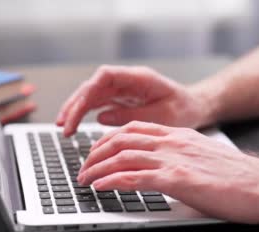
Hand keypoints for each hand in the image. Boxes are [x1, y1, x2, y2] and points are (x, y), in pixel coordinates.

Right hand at [56, 65, 213, 136]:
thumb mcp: (162, 116)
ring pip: (91, 95)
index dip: (88, 91)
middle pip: (93, 86)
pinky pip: (97, 104)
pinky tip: (74, 126)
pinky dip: (84, 114)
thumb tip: (101, 117)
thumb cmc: (184, 109)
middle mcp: (127, 80)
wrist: (194, 107)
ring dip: (76, 110)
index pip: (105, 76)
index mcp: (139, 78)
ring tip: (63, 128)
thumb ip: (132, 116)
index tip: (77, 109)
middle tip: (63, 124)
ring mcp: (122, 89)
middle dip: (75, 104)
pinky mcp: (120, 99)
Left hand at [77, 121, 258, 223]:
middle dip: (96, 153)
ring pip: (124, 157)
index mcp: (179, 135)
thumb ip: (180, 159)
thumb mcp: (203, 159)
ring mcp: (175, 159)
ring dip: (98, 168)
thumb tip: (162, 173)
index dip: (108, 139)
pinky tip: (100, 187)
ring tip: (84, 179)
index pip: (134, 129)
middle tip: (83, 168)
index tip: (96, 151)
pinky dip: (112, 181)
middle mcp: (173, 142)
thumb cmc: (240, 178)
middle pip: (122, 139)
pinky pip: (135, 178)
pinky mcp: (178, 180)